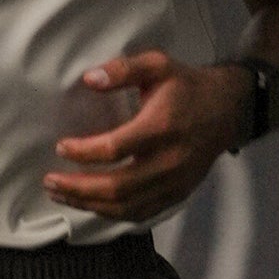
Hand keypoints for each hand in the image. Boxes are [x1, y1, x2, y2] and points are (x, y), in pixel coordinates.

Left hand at [44, 51, 246, 220]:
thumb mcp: (157, 65)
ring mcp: (174, 183)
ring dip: (88, 204)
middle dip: (78, 187)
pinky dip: (110, 214)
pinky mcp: (177, 195)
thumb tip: (88, 79)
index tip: (61, 146)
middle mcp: (169, 160)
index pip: (115, 148)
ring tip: (61, 194)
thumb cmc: (186, 86)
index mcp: (161, 127)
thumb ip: (123, 69)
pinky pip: (140, 214)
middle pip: (117, 186)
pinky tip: (89, 205)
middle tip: (50, 181)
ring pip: (126, 206)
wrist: (228, 110)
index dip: (84, 152)